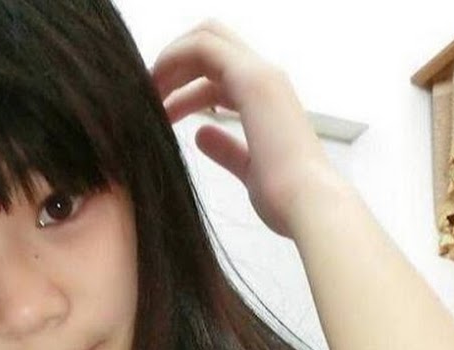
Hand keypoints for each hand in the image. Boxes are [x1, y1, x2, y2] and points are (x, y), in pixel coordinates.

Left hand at [150, 20, 346, 237]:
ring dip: (168, 63)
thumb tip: (200, 135)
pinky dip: (171, 60)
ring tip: (144, 97)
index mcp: (269, 100)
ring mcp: (261, 75)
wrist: (309, 206)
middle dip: (175, 64)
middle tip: (148, 96)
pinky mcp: (251, 79)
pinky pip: (200, 48)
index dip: (186, 83)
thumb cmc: (286, 199)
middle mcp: (267, 79)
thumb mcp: (249, 170)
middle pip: (212, 44)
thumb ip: (227, 149)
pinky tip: (154, 90)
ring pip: (205, 39)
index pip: (220, 72)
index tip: (161, 110)